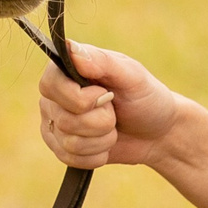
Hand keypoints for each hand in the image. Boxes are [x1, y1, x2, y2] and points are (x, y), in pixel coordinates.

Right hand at [36, 42, 185, 169]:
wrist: (157, 133)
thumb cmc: (145, 97)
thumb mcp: (131, 75)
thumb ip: (101, 60)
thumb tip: (70, 48)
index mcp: (66, 69)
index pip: (50, 85)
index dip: (80, 98)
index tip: (106, 95)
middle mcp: (54, 95)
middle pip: (63, 118)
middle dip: (101, 121)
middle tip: (115, 111)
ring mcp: (54, 123)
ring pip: (69, 142)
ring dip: (102, 139)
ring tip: (113, 127)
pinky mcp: (60, 148)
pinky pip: (70, 159)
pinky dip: (97, 155)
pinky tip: (106, 143)